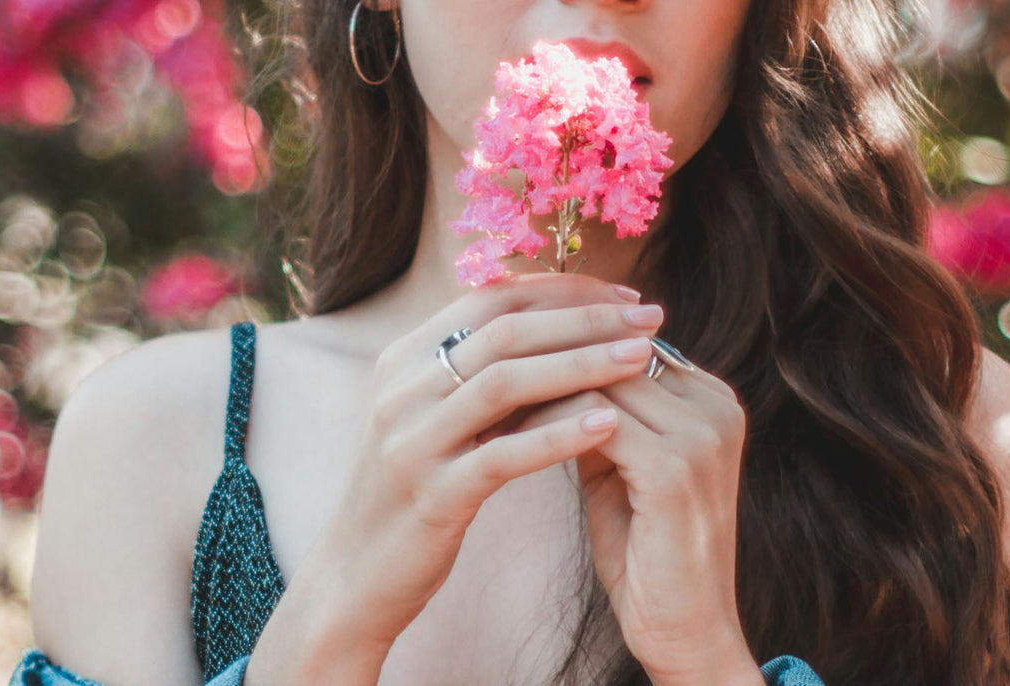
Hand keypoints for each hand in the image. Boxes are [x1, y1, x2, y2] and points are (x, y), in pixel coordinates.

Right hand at [302, 272, 664, 651]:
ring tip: (641, 359)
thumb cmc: (418, 490)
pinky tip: (609, 424)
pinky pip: (502, 454)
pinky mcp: (430, 493)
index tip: (626, 298)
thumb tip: (563, 328)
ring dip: (581, 363)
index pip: (493, 297)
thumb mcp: (442, 418)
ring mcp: (411, 439)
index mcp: (405, 357)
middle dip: (585, 318)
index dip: (565, 291)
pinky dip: (559, 435)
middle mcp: (401, 387)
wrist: (357, 575)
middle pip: (504, 329)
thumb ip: (488, 374)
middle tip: (651, 319)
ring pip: (504, 381)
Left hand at [509, 315, 753, 684]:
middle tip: (478, 362)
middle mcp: (716, 405)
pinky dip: (544, 425)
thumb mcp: (627, 465)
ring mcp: (702, 435)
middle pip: (612, 351)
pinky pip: (594, 423)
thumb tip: (542, 363)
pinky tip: (502, 436)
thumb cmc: (647, 551)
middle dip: (543, 356)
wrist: (685, 630)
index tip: (498, 349)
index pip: (622, 342)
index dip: (560, 342)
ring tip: (481, 395)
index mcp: (710, 397)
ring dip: (535, 386)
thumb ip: (604, 412)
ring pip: (598, 380)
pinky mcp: (675, 470)